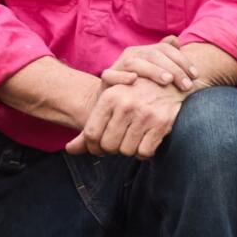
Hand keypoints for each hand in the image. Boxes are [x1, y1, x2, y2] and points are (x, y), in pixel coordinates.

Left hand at [67, 76, 185, 157]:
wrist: (167, 84)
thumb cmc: (131, 95)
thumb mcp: (108, 101)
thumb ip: (90, 127)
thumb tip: (69, 150)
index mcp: (109, 97)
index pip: (91, 133)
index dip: (92, 147)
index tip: (97, 149)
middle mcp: (125, 105)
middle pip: (108, 145)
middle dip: (110, 149)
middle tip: (116, 144)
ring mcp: (145, 114)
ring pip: (126, 150)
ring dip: (127, 150)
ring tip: (130, 140)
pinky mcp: (161, 124)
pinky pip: (145, 152)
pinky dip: (143, 152)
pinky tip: (143, 142)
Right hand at [99, 37, 198, 92]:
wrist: (117, 103)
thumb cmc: (144, 89)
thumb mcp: (157, 73)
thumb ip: (167, 57)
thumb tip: (175, 40)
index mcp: (145, 51)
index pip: (165, 48)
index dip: (182, 60)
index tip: (195, 76)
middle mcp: (131, 55)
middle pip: (153, 54)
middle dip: (173, 68)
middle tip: (186, 85)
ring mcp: (117, 66)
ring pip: (134, 62)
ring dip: (152, 70)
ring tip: (167, 80)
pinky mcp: (106, 80)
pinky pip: (110, 75)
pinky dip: (121, 76)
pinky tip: (133, 79)